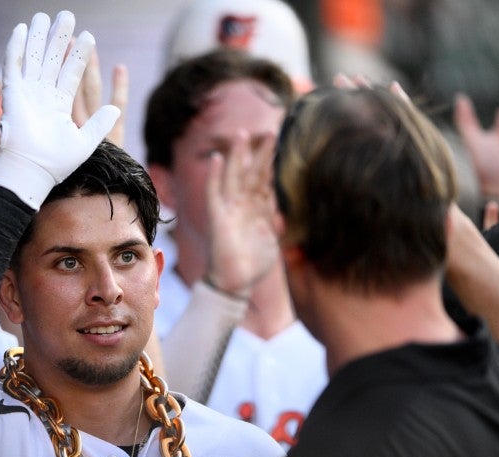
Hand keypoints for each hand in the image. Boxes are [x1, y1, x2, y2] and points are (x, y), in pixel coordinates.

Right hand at [0, 11, 119, 209]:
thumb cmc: (57, 164)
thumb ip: (100, 124)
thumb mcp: (85, 143)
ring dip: (40, 38)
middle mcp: (44, 96)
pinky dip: (16, 48)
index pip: (72, 74)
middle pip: (54, 61)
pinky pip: (14, 66)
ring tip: (45, 17)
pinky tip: (22, 30)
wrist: (33, 172)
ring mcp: (28, 94)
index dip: (80, 56)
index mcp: (61, 106)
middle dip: (60, 39)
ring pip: (35, 59)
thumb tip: (116, 108)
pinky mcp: (13, 94)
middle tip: (67, 16)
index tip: (88, 37)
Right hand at [205, 130, 279, 298]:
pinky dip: (213, 176)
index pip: (266, 182)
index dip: (272, 164)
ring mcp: (229, 210)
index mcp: (257, 211)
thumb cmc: (253, 266)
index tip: (282, 145)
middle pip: (252, 174)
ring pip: (234, 177)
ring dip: (237, 156)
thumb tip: (284, 212)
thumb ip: (276, 223)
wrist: (235, 283)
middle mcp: (243, 207)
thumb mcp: (272, 241)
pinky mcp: (217, 217)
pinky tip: (215, 159)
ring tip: (242, 134)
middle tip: (271, 131)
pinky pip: (214, 193)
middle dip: (260, 153)